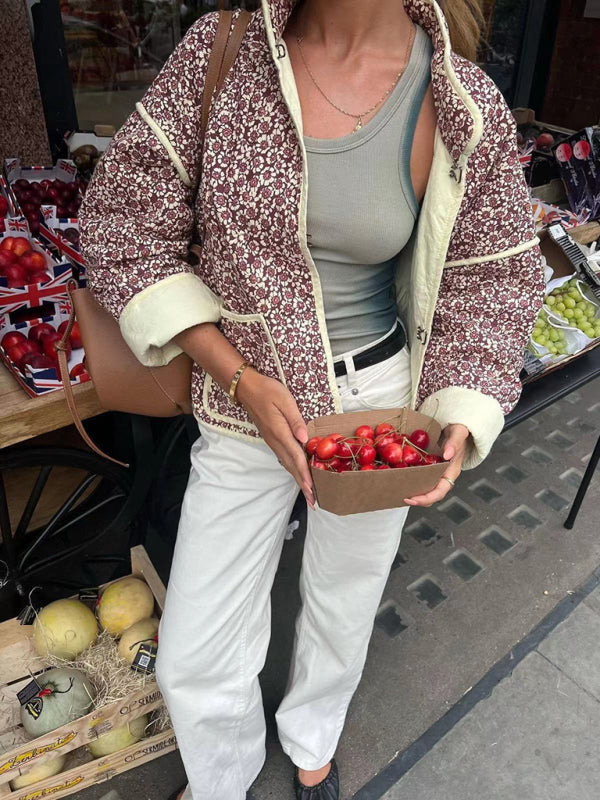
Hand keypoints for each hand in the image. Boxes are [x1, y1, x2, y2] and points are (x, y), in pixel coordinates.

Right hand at [237, 369, 314, 508]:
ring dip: (298, 479)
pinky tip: (298, 473)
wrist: (246, 388)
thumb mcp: (285, 400)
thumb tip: (305, 439)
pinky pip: (284, 457)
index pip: (296, 457)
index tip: (312, 489)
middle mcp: (275, 440)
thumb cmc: (267, 390)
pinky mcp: (272, 438)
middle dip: (302, 484)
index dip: (305, 474)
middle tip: (313, 501)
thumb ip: (295, 420)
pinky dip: (293, 468)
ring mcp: (272, 441)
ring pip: (287, 464)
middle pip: (291, 466)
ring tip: (308, 492)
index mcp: (280, 432)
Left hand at [403, 423, 469, 506]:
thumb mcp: (459, 433)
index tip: (412, 498)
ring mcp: (436, 473)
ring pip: (425, 489)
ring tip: (399, 492)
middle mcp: (443, 475)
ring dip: (413, 493)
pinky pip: (420, 478)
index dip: (426, 498)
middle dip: (417, 500)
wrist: (457, 428)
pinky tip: (399, 477)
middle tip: (402, 497)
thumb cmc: (459, 431)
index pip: (440, 491)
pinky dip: (410, 480)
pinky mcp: (429, 468)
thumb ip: (454, 443)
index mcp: (451, 472)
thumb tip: (447, 455)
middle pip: (431, 495)